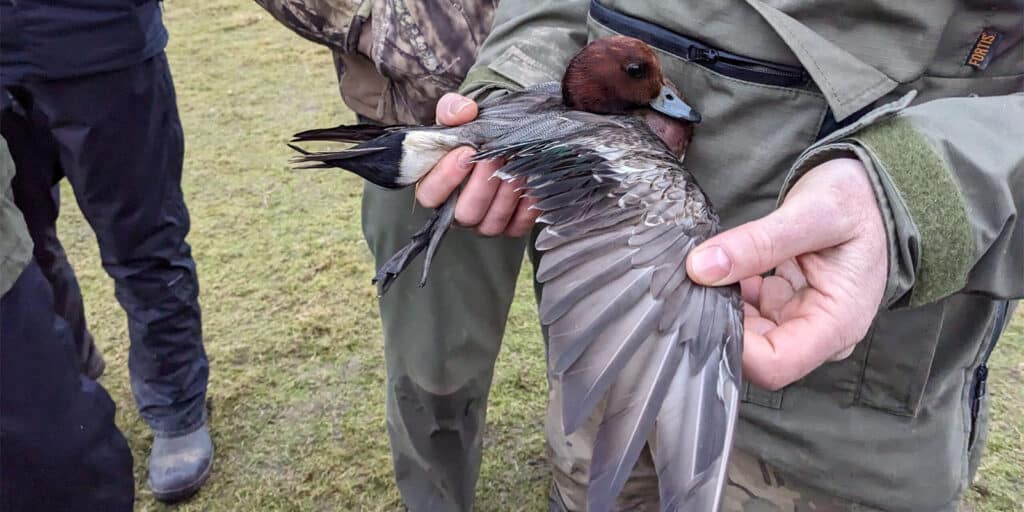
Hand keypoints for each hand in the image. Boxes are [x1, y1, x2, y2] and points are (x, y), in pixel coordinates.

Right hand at [415, 93, 538, 236]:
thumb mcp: (458, 115)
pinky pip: (518, 226)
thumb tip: (463, 112)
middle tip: (495, 156)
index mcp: (435, 187)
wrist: (502, 138)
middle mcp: (457, 211)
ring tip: (515, 164)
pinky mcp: (510, 226)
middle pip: (465, 214)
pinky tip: (531, 182)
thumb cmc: (473, 132)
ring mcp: (484, 222)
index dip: (446, 177)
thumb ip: (452, 109)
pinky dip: (527, 206)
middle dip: (482, 184)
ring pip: (492, 222)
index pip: (430, 195)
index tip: (465, 152)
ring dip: (506, 193)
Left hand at [686, 158, 886, 389]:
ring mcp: (801, 322)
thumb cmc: (858, 202)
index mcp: (836, 323)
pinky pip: (748, 313)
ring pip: (747, 335)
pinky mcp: (786, 307)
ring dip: (722, 306)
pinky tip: (726, 267)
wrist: (875, 192)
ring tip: (712, 267)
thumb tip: (702, 269)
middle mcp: (819, 333)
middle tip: (699, 281)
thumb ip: (758, 243)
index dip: (734, 346)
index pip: (775, 365)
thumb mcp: (812, 213)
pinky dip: (729, 293)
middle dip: (722, 322)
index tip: (706, 305)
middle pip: (755, 355)